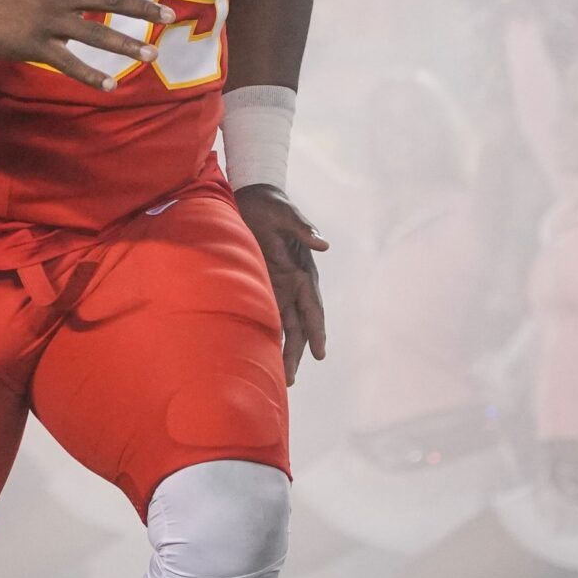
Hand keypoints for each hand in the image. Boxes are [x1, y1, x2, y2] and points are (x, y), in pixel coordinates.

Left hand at [234, 184, 328, 384]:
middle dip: (297, 351)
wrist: (253, 198)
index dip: (316, 330)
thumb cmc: (273, 205)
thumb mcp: (287, 214)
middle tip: (291, 379)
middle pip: (299, 324)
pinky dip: (269, 335)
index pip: (313, 306)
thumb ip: (303, 228)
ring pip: (285, 325)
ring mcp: (280, 286)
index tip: (319, 353)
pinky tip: (265, 355)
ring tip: (283, 378)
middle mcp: (295, 283)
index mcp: (304, 270)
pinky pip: (269, 315)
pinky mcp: (264, 284)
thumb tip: (324, 244)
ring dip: (285, 350)